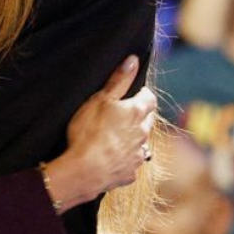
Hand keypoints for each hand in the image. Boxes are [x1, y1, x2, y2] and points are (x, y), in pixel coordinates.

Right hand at [48, 57, 156, 207]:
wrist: (83, 171)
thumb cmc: (88, 132)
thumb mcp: (99, 99)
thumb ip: (119, 80)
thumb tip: (133, 60)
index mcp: (135, 113)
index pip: (149, 99)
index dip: (142, 95)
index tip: (134, 94)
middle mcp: (142, 134)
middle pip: (148, 120)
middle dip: (140, 115)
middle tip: (123, 114)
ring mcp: (137, 155)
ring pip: (141, 142)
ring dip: (133, 138)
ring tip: (114, 138)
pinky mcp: (130, 173)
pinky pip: (132, 163)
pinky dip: (125, 159)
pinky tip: (111, 158)